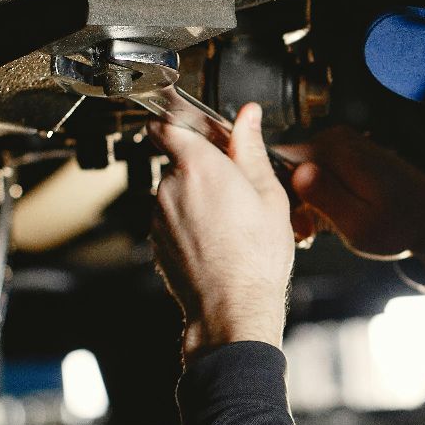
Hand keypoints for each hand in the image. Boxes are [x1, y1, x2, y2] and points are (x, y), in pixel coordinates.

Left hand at [148, 103, 294, 357]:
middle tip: (235, 189)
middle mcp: (170, 186)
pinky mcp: (156, 240)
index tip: (197, 132)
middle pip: (178, 162)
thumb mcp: (269, 195)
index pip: (167, 125)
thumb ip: (250, 149)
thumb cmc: (255, 257)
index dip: (181, 124)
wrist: (232, 307)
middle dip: (201, 169)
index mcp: (199, 166)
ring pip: (175, 192)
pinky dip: (189, 224)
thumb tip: (248, 117)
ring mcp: (159, 215)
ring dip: (196, 198)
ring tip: (229, 222)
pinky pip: (171, 220)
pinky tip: (216, 241)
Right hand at [277, 127, 424, 281]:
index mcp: (335, 150)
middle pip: (286, 165)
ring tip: (317, 231)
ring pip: (299, 171)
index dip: (275, 192)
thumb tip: (297, 170)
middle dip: (289, 200)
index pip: (276, 158)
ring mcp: (341, 142)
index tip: (294, 222)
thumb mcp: (359, 224)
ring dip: (302, 202)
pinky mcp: (347, 152)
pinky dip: (317, 197)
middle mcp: (335, 138)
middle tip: (307, 234)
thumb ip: (326, 198)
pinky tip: (329, 220)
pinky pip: (315, 172)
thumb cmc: (399, 227)